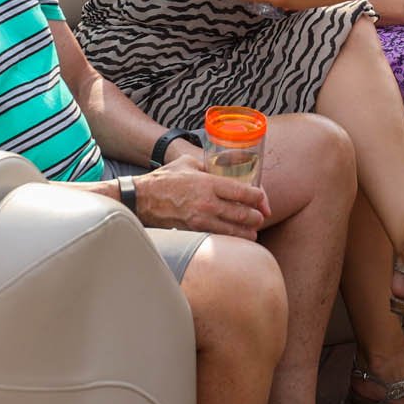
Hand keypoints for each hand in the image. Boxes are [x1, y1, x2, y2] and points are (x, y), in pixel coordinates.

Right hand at [134, 156, 268, 238]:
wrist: (141, 199)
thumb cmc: (165, 179)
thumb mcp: (189, 163)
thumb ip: (210, 165)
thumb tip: (228, 167)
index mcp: (209, 183)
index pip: (245, 192)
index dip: (260, 198)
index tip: (263, 200)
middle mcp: (207, 203)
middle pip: (244, 215)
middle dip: (257, 217)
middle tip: (261, 217)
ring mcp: (200, 221)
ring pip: (235, 232)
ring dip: (248, 232)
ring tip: (253, 230)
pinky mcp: (194, 233)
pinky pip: (219, 239)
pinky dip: (231, 240)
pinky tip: (235, 238)